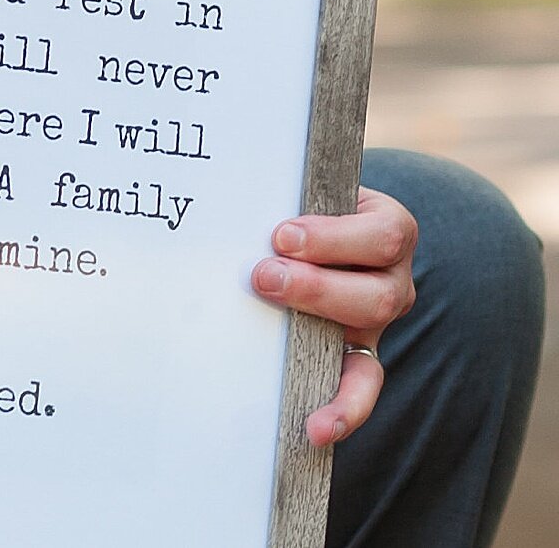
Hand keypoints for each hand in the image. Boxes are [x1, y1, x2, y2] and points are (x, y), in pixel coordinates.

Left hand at [249, 188, 416, 445]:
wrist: (307, 226)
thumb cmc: (299, 205)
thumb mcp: (301, 191)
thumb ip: (281, 196)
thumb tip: (228, 207)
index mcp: (387, 228)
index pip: (381, 235)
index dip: (332, 239)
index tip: (281, 236)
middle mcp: (392, 276)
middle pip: (378, 292)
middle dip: (316, 286)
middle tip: (262, 276)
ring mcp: (377, 319)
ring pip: (371, 328)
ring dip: (319, 323)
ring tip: (269, 315)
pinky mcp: (358, 351)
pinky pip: (362, 385)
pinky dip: (344, 409)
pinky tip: (316, 428)